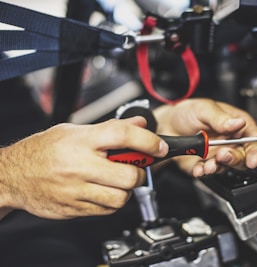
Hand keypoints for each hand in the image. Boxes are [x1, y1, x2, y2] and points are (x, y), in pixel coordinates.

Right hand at [0, 117, 167, 219]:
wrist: (13, 175)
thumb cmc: (44, 150)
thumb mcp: (74, 130)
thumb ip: (110, 128)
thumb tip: (139, 122)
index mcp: (82, 140)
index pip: (123, 135)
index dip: (148, 141)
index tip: (159, 147)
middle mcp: (80, 165)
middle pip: (128, 175)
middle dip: (140, 173)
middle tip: (136, 168)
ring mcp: (76, 190)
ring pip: (120, 197)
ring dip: (126, 191)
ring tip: (117, 181)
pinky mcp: (74, 208)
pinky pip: (106, 211)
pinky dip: (112, 203)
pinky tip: (103, 192)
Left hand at [154, 98, 256, 176]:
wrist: (166, 125)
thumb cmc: (187, 113)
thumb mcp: (204, 109)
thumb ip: (220, 118)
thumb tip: (238, 122)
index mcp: (235, 125)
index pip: (254, 139)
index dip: (256, 151)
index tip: (252, 159)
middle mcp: (229, 141)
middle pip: (242, 156)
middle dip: (234, 158)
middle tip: (222, 155)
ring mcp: (217, 154)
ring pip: (226, 166)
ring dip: (218, 167)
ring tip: (208, 164)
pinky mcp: (205, 164)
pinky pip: (209, 172)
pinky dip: (204, 172)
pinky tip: (199, 168)